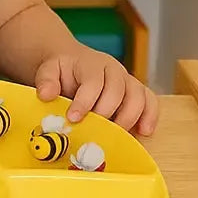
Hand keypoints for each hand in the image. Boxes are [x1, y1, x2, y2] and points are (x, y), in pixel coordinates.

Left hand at [34, 49, 158, 134]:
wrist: (73, 62)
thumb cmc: (62, 70)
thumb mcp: (48, 70)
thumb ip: (46, 80)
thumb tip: (46, 95)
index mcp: (91, 63)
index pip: (93, 82)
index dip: (84, 101)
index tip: (73, 118)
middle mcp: (113, 70)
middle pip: (118, 90)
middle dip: (106, 113)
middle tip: (94, 130)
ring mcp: (127, 80)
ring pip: (138, 95)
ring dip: (130, 118)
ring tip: (117, 135)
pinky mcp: (136, 92)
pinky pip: (150, 101)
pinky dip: (150, 116)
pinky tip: (143, 132)